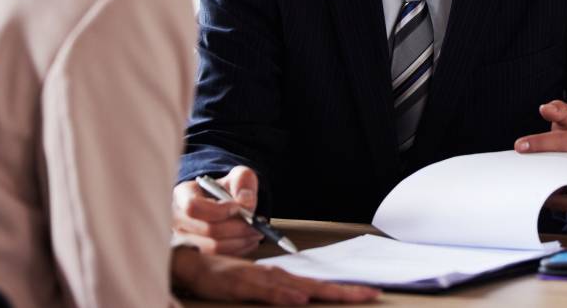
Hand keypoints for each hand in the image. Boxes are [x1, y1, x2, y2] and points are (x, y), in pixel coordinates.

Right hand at [171, 246, 379, 304]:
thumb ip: (281, 294)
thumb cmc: (228, 278)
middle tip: (371, 293)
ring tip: (346, 296)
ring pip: (296, 287)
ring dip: (321, 291)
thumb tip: (305, 300)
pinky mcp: (242, 285)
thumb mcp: (259, 289)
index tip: (370, 292)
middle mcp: (277, 275)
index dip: (345, 289)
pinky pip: (266, 291)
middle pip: (316, 285)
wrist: (195, 266)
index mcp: (284, 278)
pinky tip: (298, 299)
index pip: (319, 285)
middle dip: (344, 290)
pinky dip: (283, 295)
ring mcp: (260, 279)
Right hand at [173, 165, 262, 254]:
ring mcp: (184, 239)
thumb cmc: (228, 188)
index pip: (193, 207)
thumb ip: (243, 182)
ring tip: (256, 232)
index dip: (218, 210)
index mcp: (183, 195)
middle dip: (237, 228)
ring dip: (239, 241)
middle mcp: (178, 219)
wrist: (225, 203)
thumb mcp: (238, 177)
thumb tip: (246, 202)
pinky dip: (238, 250)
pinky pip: (218, 259)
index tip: (239, 208)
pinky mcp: (196, 255)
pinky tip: (249, 240)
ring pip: (212, 247)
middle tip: (257, 225)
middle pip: (207, 230)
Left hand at [514, 99, 566, 211]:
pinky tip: (533, 196)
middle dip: (540, 168)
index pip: (563, 141)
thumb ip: (558, 110)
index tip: (519, 145)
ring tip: (523, 183)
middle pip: (566, 168)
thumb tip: (545, 108)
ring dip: (547, 189)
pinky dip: (552, 203)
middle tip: (517, 166)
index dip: (541, 143)